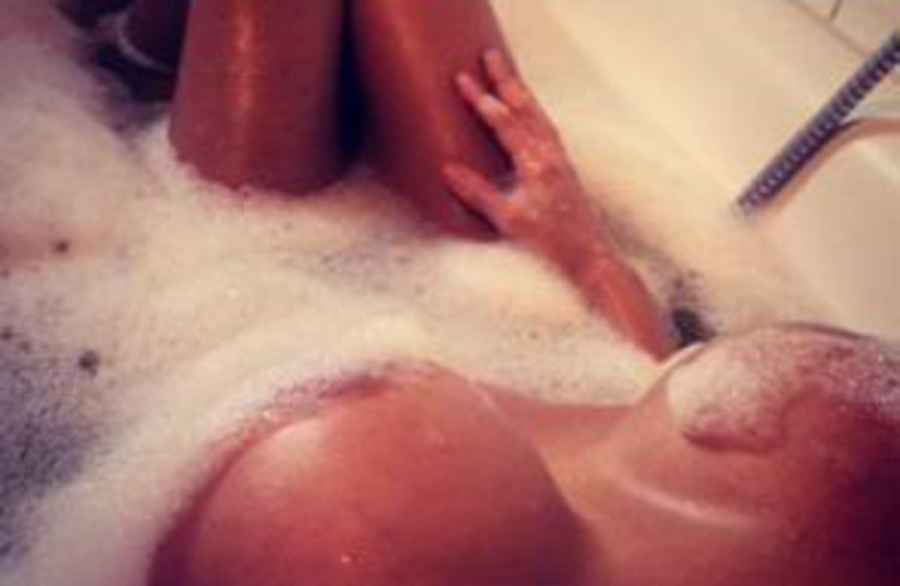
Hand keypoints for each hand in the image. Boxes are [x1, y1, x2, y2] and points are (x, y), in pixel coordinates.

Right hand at [444, 50, 608, 271]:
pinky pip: (547, 130)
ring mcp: (561, 161)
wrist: (591, 258)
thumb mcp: (509, 221)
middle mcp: (551, 156)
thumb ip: (479, 194)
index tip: (463, 79)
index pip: (505, 124)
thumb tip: (449, 170)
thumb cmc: (552, 244)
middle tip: (490, 56)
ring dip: (522, 93)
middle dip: (506, 81)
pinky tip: (531, 115)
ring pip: (539, 116)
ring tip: (508, 75)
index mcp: (536, 165)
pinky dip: (535, 114)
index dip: (482, 101)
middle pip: (525, 108)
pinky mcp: (565, 171)